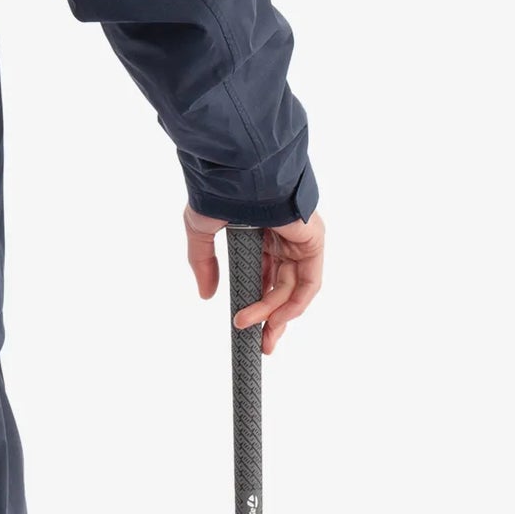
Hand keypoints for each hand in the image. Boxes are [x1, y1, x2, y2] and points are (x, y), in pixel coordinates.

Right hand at [184, 204, 325, 355]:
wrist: (236, 169)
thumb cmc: (218, 189)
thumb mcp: (202, 229)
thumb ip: (204, 262)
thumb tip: (206, 294)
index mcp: (260, 231)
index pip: (264, 274)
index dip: (256, 302)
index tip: (243, 324)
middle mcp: (283, 237)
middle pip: (282, 287)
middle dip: (270, 318)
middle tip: (259, 344)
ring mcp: (299, 239)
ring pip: (292, 288)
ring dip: (274, 313)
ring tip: (254, 331)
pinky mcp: (312, 241)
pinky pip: (308, 281)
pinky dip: (294, 303)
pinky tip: (274, 318)